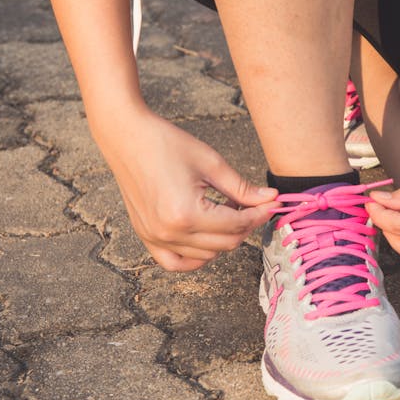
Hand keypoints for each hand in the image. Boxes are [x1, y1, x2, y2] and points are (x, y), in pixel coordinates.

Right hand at [94, 107, 278, 270]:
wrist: (127, 137)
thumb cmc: (166, 144)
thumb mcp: (212, 164)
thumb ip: (243, 188)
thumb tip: (271, 199)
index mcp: (186, 214)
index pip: (237, 225)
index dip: (260, 214)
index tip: (273, 204)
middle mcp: (169, 233)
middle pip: (225, 244)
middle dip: (246, 225)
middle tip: (253, 204)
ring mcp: (155, 238)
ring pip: (206, 255)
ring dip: (224, 238)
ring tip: (226, 210)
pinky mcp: (146, 236)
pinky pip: (176, 262)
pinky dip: (196, 256)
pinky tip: (207, 237)